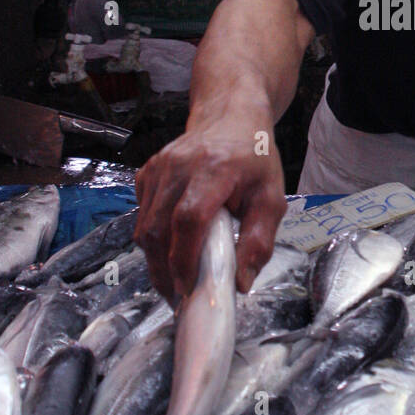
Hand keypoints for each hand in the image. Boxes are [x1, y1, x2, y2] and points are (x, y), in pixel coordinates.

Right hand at [135, 103, 287, 305]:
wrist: (230, 118)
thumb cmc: (254, 160)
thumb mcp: (272, 198)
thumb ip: (260, 241)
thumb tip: (240, 284)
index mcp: (214, 170)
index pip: (189, 219)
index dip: (185, 258)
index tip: (189, 288)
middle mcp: (178, 167)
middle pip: (158, 228)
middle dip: (164, 271)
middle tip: (179, 297)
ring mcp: (157, 168)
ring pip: (145, 227)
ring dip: (156, 260)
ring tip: (174, 282)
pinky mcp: (146, 173)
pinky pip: (142, 215)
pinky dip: (152, 239)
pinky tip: (170, 249)